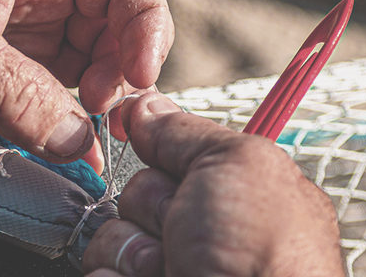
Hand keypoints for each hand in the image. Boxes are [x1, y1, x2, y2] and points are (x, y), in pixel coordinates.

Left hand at [0, 0, 173, 169]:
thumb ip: (21, 94)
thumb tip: (77, 140)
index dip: (143, 20)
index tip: (139, 70)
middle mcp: (29, 7)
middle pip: (111, 34)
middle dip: (118, 74)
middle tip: (104, 114)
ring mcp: (12, 52)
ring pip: (81, 79)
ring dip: (90, 113)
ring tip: (81, 143)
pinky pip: (43, 114)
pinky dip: (56, 138)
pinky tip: (55, 155)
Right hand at [82, 93, 343, 275]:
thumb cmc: (265, 254)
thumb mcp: (238, 164)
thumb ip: (188, 133)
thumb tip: (146, 107)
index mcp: (242, 193)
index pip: (178, 151)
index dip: (152, 141)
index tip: (126, 125)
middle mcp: (211, 233)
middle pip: (140, 192)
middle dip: (151, 205)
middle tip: (184, 228)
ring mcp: (176, 267)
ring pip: (114, 238)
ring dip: (131, 249)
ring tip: (173, 268)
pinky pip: (101, 275)